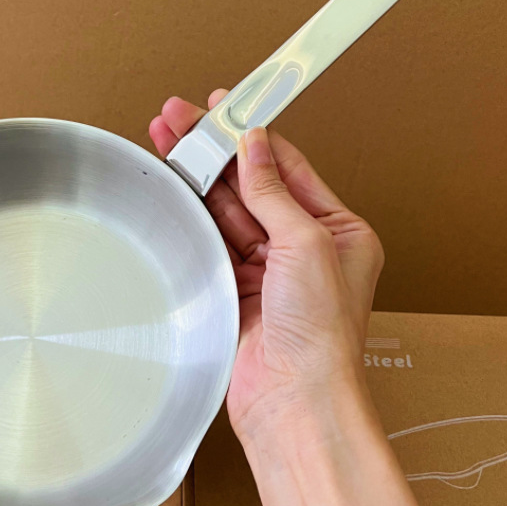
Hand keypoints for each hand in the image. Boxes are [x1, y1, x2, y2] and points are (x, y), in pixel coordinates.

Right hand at [149, 92, 384, 442]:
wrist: (294, 399)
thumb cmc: (321, 331)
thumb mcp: (307, 243)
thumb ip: (274, 191)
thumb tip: (255, 144)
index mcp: (339, 230)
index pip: (288, 166)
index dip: (254, 133)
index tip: (226, 106)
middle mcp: (304, 246)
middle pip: (252, 184)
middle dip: (216, 149)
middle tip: (180, 118)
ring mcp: (268, 268)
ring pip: (228, 209)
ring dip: (199, 176)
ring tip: (167, 140)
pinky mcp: (236, 288)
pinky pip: (213, 240)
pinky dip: (195, 213)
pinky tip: (176, 186)